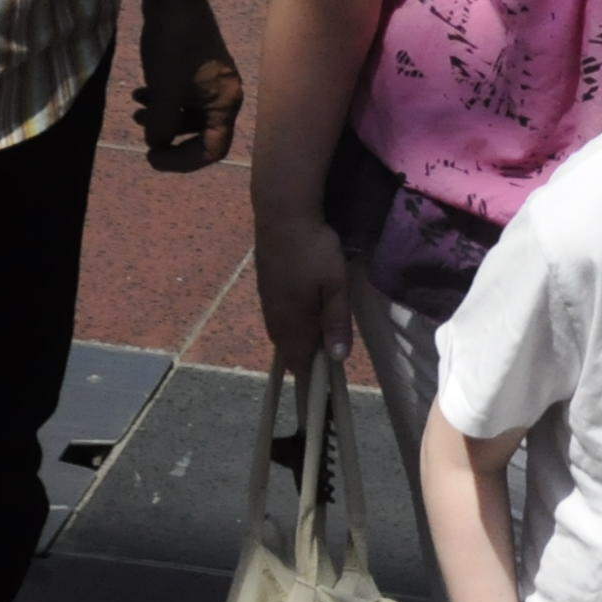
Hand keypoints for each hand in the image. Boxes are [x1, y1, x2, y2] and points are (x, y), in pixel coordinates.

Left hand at [137, 0, 244, 170]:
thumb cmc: (173, 45)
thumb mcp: (164, 90)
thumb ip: (161, 124)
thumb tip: (156, 145)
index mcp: (226, 104)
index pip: (212, 149)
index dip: (182, 160)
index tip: (151, 157)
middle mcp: (225, 96)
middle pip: (201, 133)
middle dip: (169, 137)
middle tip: (141, 134)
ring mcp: (212, 82)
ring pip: (189, 114)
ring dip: (162, 118)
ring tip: (135, 110)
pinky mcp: (198, 68)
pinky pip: (183, 96)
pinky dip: (163, 100)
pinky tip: (141, 92)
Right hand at [257, 206, 351, 368]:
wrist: (282, 214)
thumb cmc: (314, 250)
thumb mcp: (335, 286)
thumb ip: (336, 322)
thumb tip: (336, 358)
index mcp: (291, 322)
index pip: (297, 361)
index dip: (310, 376)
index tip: (325, 386)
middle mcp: (273, 316)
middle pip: (288, 349)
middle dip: (306, 359)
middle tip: (328, 361)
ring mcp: (266, 300)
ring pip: (281, 333)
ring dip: (298, 341)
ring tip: (319, 341)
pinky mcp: (265, 285)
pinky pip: (277, 316)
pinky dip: (291, 325)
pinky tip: (304, 317)